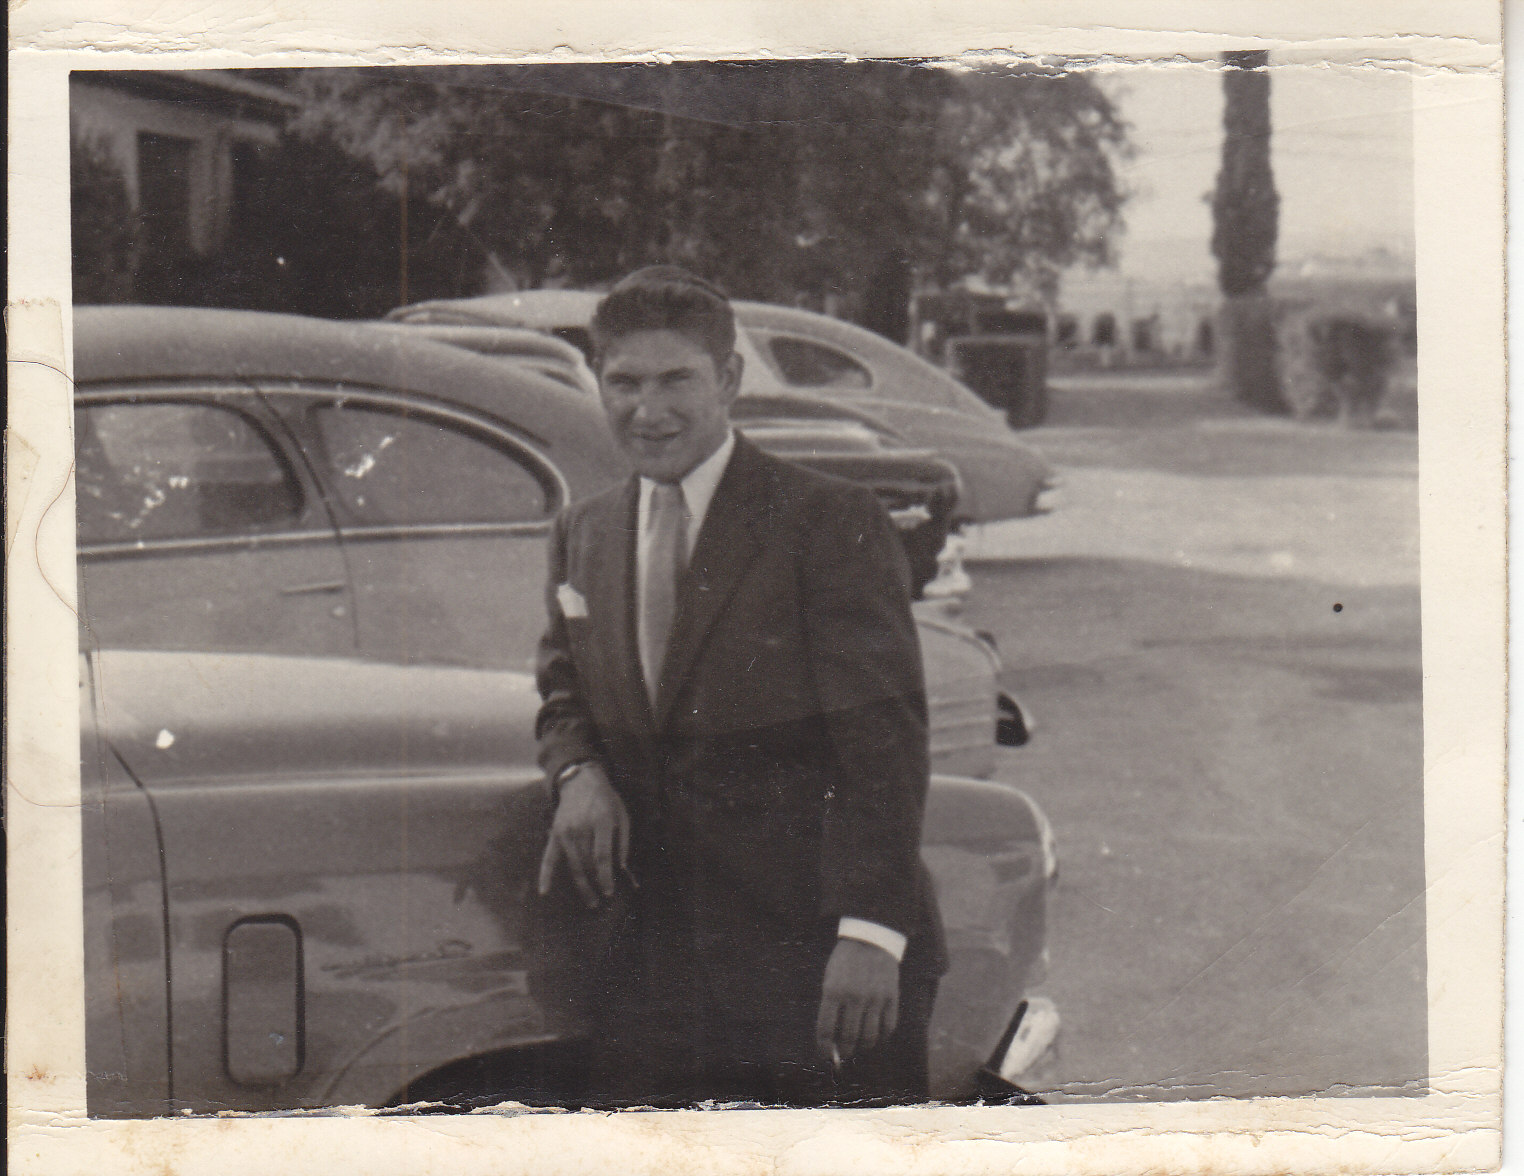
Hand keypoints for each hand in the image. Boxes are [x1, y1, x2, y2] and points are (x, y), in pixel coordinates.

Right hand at [536, 762, 630, 907]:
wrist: (581, 781)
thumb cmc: (606, 800)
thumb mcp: (622, 815)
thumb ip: (623, 842)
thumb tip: (621, 868)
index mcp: (600, 821)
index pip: (602, 856)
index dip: (605, 877)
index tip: (609, 892)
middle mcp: (580, 827)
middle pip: (587, 863)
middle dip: (595, 884)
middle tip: (602, 901)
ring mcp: (565, 832)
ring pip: (573, 864)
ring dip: (581, 885)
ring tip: (590, 901)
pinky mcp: (555, 834)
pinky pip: (549, 857)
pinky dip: (545, 874)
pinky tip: (544, 891)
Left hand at [815, 937, 900, 1062]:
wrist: (870, 938)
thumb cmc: (845, 961)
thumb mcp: (829, 978)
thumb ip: (829, 1006)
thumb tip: (831, 1038)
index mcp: (833, 991)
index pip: (826, 1030)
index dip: (824, 1048)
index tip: (825, 1056)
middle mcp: (854, 997)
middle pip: (849, 1038)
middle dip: (844, 1051)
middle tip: (843, 1054)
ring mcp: (875, 998)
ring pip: (870, 1037)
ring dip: (863, 1047)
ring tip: (859, 1047)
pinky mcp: (892, 997)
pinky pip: (888, 1028)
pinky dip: (882, 1037)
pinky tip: (877, 1037)